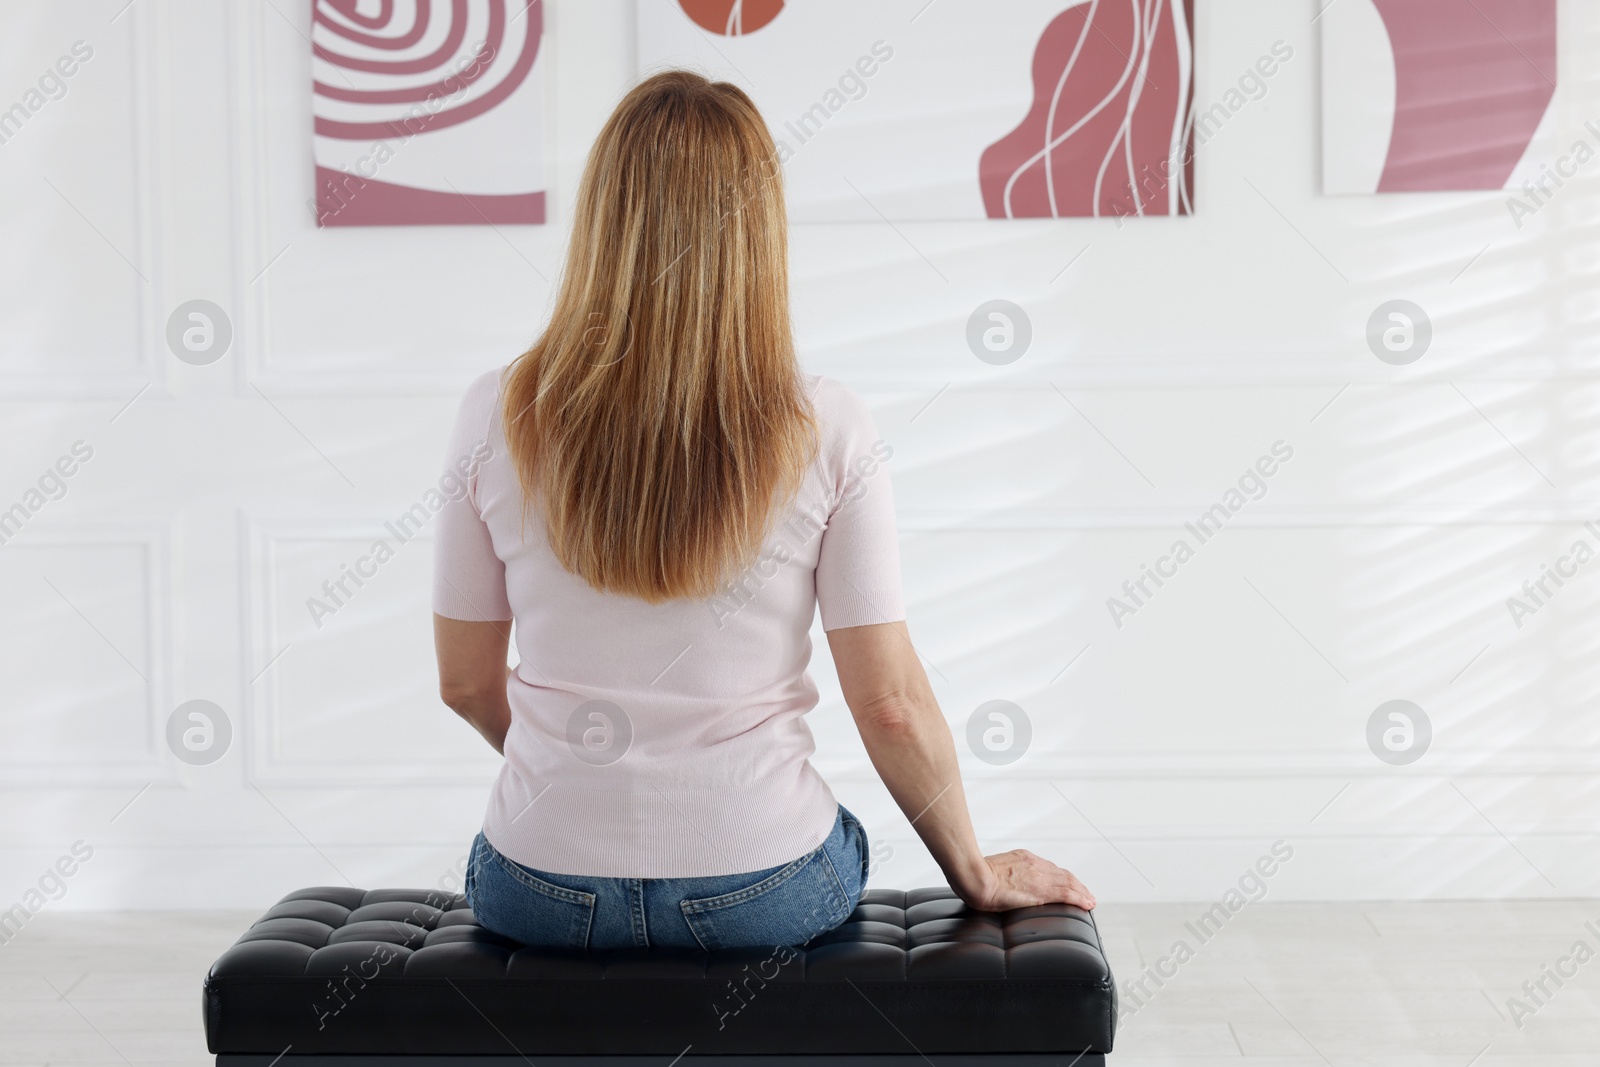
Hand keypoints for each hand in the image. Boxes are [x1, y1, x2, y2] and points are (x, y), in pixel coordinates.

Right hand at [958, 849, 1095, 911]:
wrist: (975, 878)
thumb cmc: (975, 876)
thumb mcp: (994, 869)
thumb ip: (1004, 874)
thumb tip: (1002, 884)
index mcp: (1023, 858)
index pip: (1049, 868)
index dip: (1061, 878)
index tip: (1068, 884)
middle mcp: (1035, 864)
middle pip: (1063, 874)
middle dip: (1076, 885)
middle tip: (1086, 894)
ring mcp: (1039, 876)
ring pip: (1069, 883)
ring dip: (1082, 892)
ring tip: (1090, 900)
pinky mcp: (1041, 889)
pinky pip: (1067, 893)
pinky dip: (1080, 898)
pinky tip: (1087, 904)